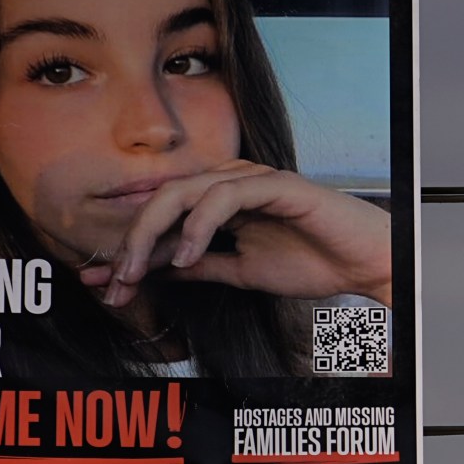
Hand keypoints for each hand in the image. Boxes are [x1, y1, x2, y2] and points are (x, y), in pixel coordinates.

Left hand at [79, 160, 392, 310]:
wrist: (363, 262)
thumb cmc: (314, 262)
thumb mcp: (243, 273)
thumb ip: (202, 267)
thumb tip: (158, 272)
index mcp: (219, 202)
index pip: (162, 220)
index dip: (127, 250)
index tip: (101, 284)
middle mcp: (228, 182)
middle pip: (161, 200)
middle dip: (131, 241)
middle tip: (113, 281)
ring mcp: (250, 179)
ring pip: (182, 193)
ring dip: (154, 234)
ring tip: (139, 271)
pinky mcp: (273, 184)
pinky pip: (223, 197)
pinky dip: (199, 225)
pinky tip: (187, 255)